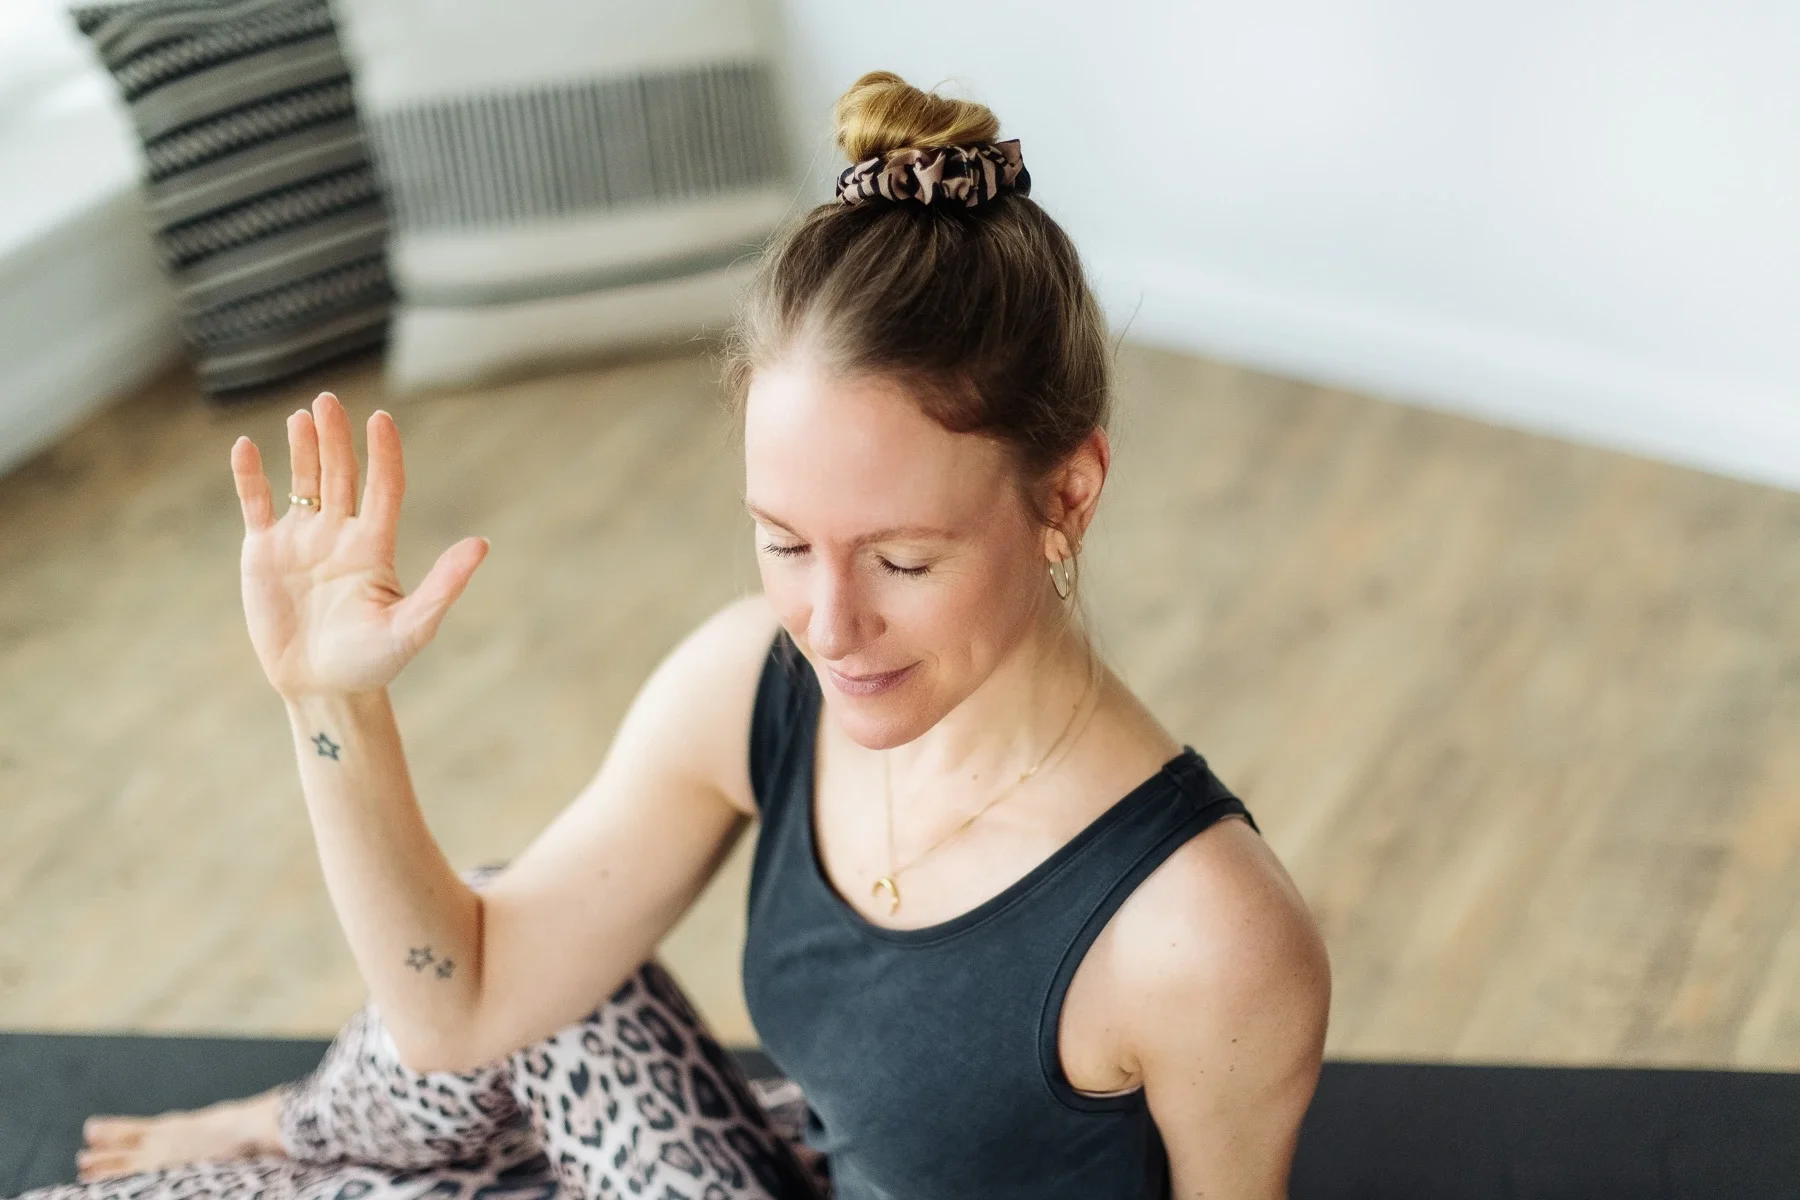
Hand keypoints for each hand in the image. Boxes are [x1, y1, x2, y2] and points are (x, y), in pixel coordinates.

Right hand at [230, 392, 488, 698]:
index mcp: (376, 546)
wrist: (323, 688)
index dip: (383, 454)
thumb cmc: (373, 662)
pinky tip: (245, 446)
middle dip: (335, 439)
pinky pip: (256, 505)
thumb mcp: (413, 627)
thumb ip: (444, 585)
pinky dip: (250, 477)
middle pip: (341, 474)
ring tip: (303, 415)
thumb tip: (481, 544)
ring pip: (302, 482)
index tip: (381, 420)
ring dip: (302, 449)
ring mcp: (302, 540)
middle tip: (329, 401)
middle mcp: (341, 534)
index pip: (383, 488)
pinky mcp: (264, 552)